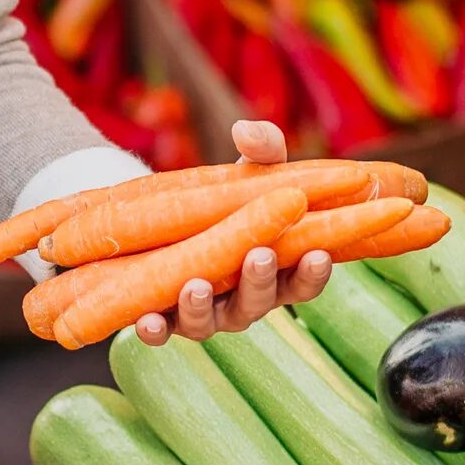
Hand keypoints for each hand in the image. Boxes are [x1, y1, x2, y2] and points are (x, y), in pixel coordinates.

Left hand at [132, 118, 330, 346]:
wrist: (168, 215)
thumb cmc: (227, 196)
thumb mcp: (248, 170)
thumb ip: (261, 150)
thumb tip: (245, 132)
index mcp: (275, 269)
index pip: (302, 281)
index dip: (313, 273)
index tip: (317, 254)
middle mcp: (242, 299)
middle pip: (257, 303)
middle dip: (259, 282)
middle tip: (258, 255)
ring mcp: (204, 313)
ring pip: (209, 323)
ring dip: (202, 308)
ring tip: (195, 285)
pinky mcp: (164, 319)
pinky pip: (161, 332)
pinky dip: (155, 330)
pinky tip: (146, 320)